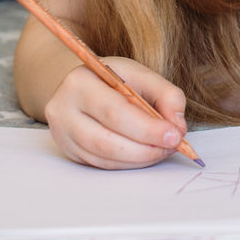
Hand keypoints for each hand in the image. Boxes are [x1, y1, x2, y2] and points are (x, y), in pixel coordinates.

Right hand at [43, 56, 188, 169]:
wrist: (83, 86)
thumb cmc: (113, 80)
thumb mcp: (140, 75)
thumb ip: (166, 94)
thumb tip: (177, 125)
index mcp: (80, 81)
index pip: (114, 111)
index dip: (147, 128)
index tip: (175, 135)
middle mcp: (63, 108)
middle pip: (107, 140)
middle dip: (146, 147)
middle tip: (171, 146)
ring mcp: (62, 133)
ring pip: (104, 157)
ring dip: (139, 158)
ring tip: (161, 150)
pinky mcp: (68, 151)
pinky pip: (101, 164)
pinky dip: (127, 163)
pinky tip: (144, 155)